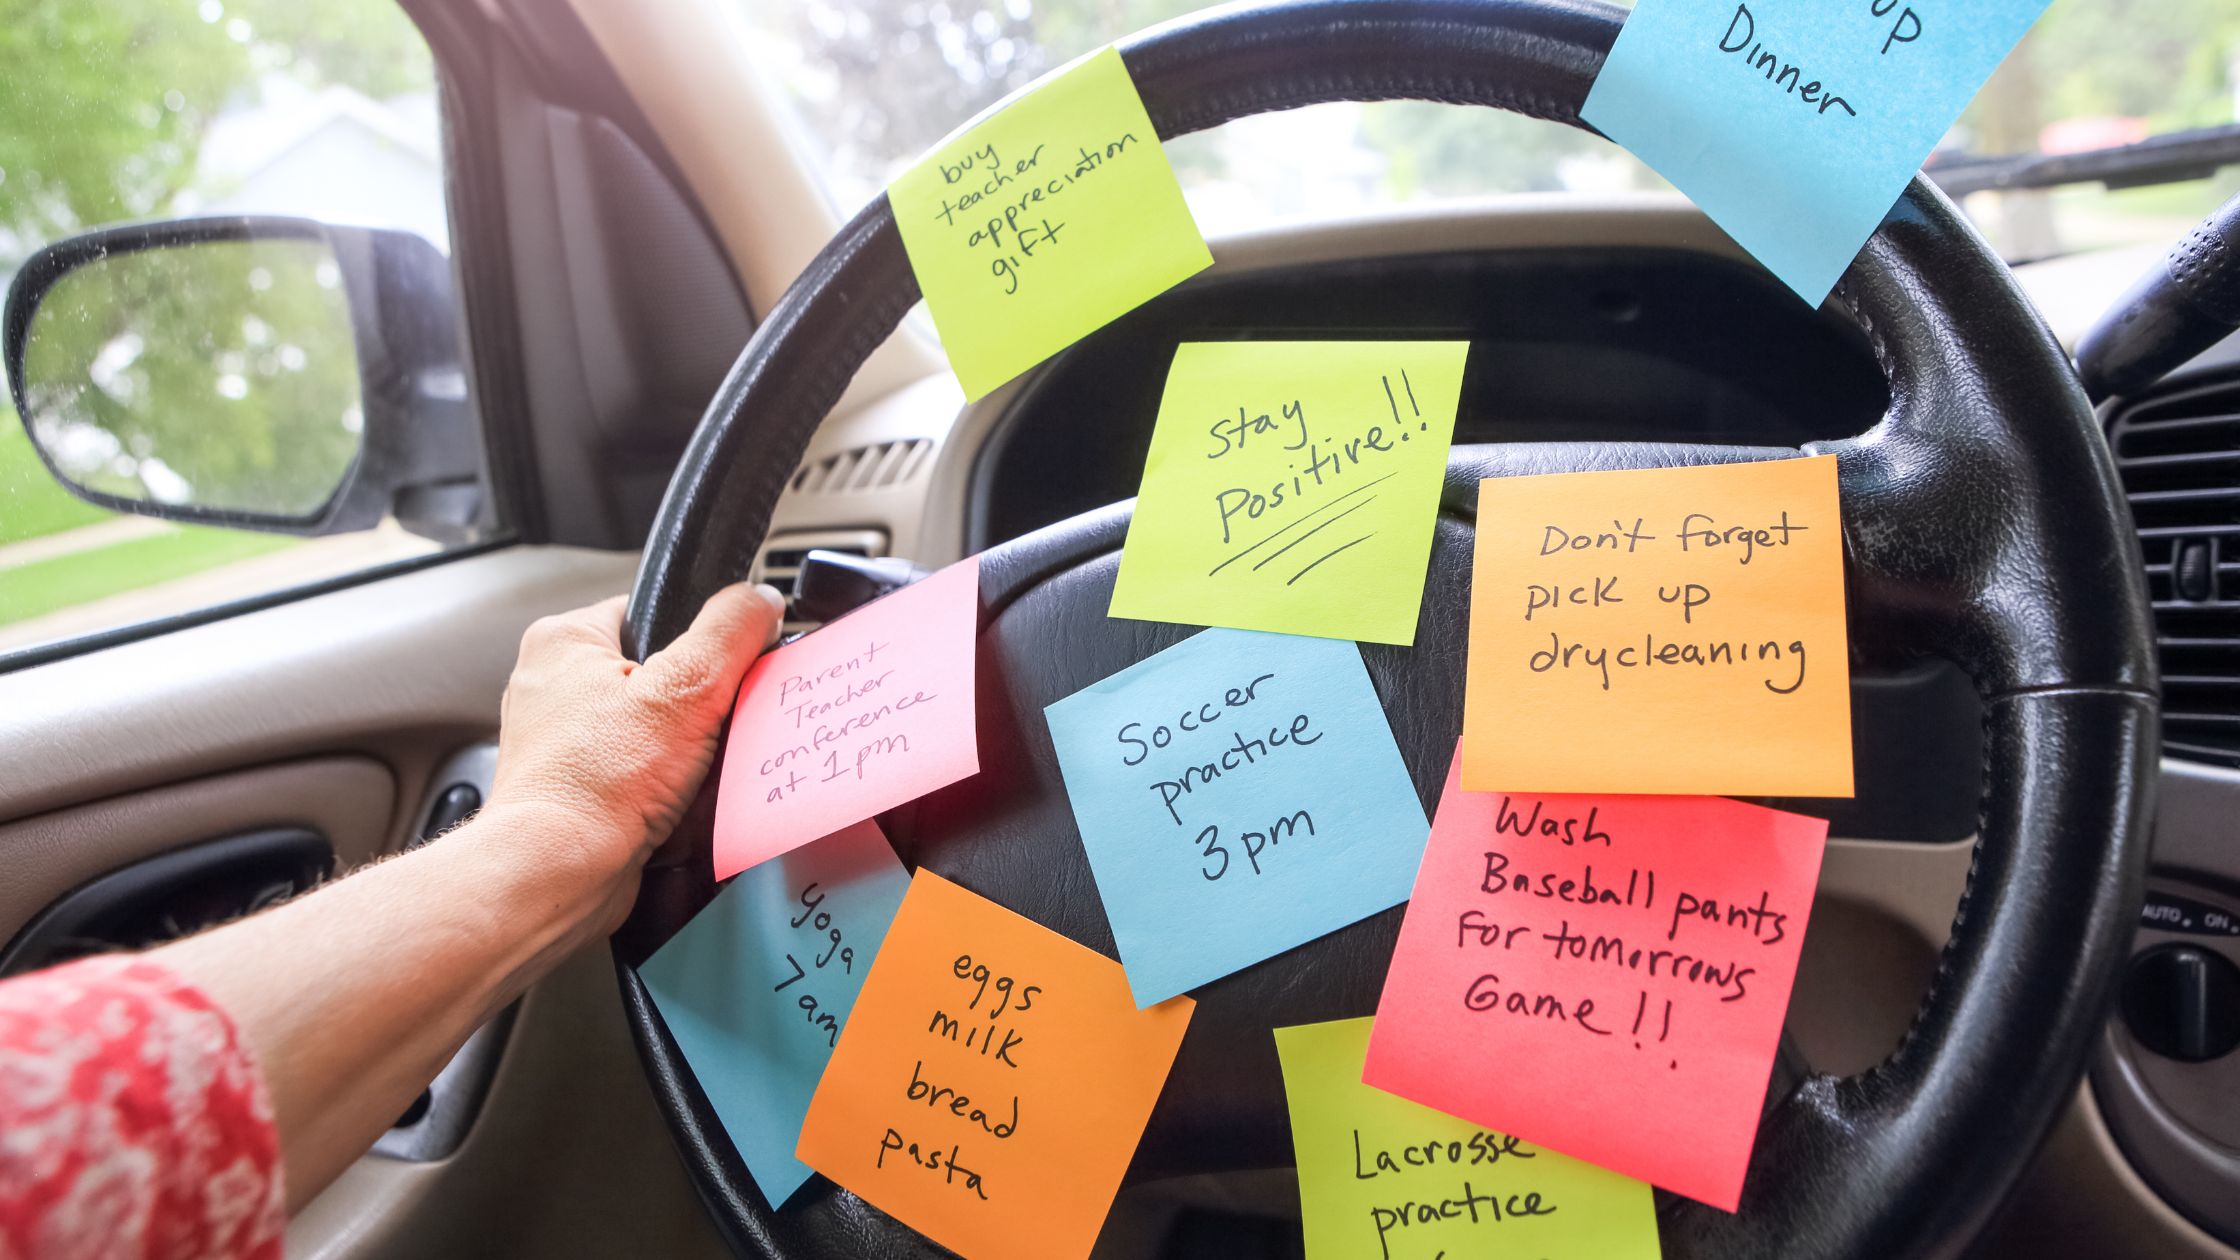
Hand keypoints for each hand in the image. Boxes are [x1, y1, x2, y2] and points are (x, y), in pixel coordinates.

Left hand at [486, 585, 783, 913]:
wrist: (559, 875)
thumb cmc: (593, 786)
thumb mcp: (685, 689)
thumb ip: (729, 632)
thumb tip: (759, 599)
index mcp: (563, 640)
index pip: (653, 612)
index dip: (698, 641)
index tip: (719, 671)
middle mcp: (552, 685)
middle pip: (659, 674)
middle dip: (693, 706)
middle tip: (704, 729)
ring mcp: (562, 741)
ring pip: (653, 728)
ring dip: (683, 751)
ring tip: (686, 770)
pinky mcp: (577, 787)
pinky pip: (640, 772)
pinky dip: (664, 787)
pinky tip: (671, 801)